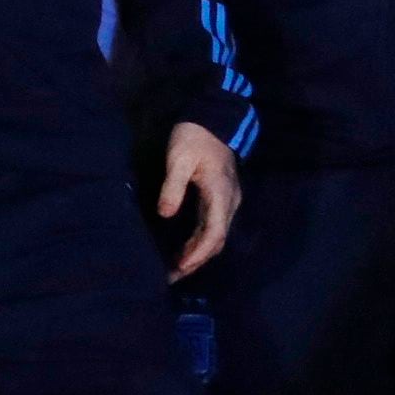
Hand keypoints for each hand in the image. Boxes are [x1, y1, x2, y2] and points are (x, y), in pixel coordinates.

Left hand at [157, 120, 240, 282]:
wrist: (213, 118)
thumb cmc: (194, 137)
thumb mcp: (179, 158)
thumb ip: (173, 186)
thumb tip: (165, 214)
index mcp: (220, 193)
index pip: (214, 233)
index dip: (198, 253)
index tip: (180, 267)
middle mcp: (229, 202)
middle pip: (217, 240)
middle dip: (196, 261)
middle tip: (172, 276)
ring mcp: (228, 201)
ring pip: (216, 236)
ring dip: (198, 254)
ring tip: (175, 269)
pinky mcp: (221, 198)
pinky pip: (213, 227)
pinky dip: (200, 242)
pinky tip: (184, 250)